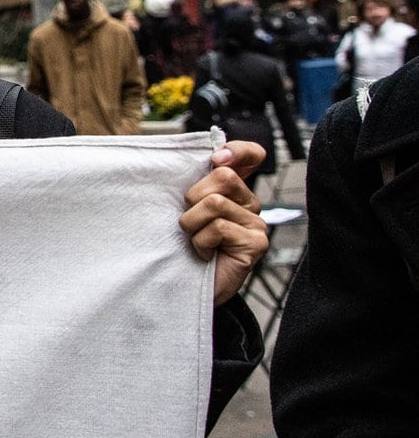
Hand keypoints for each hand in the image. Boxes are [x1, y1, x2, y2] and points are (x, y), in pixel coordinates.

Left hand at [179, 141, 267, 303]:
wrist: (184, 286)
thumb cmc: (180, 245)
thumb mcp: (183, 207)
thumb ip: (193, 181)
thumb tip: (209, 154)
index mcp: (233, 190)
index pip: (251, 154)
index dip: (236, 150)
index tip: (216, 159)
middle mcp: (250, 203)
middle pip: (222, 176)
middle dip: (193, 198)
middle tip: (191, 222)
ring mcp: (257, 224)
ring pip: (214, 203)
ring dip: (192, 224)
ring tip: (196, 240)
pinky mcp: (256, 244)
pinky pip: (218, 227)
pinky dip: (201, 242)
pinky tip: (205, 254)